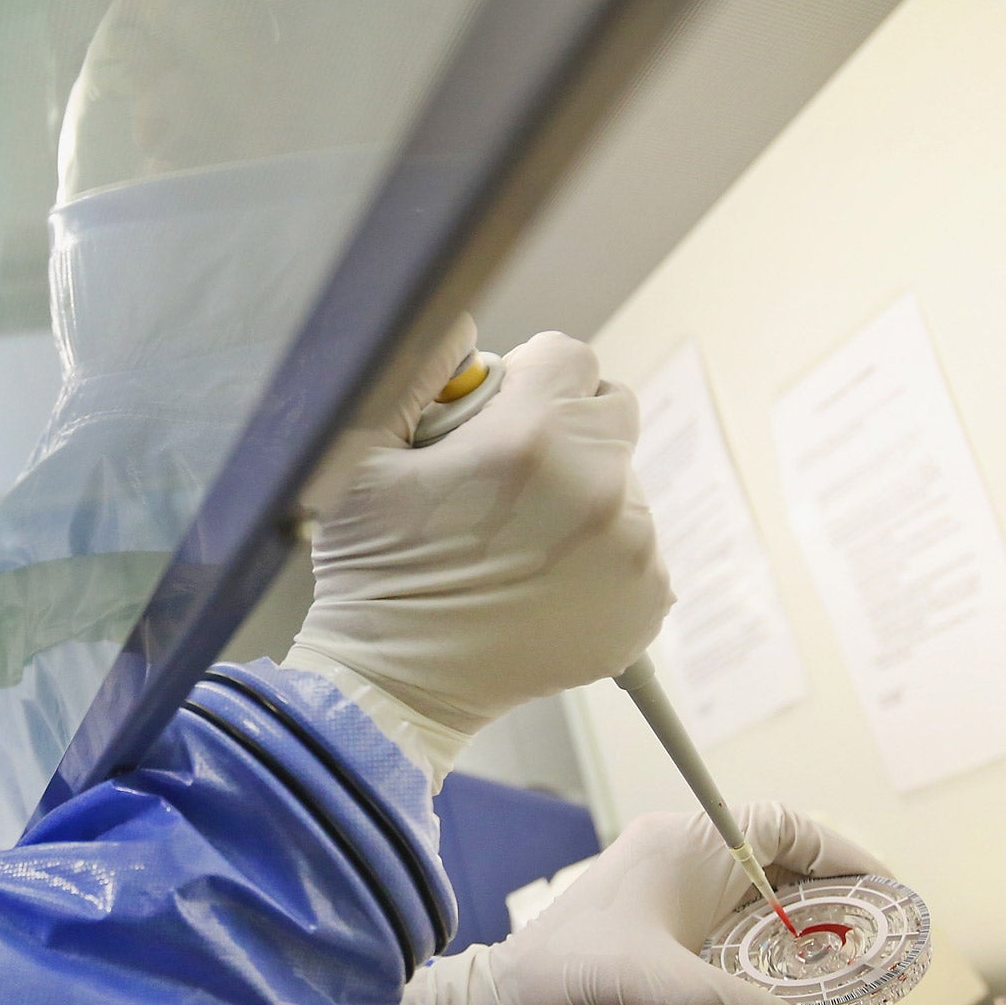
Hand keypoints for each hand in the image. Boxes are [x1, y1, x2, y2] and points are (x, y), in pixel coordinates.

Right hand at [286, 325, 670, 783]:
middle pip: (610, 410)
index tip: (490, 421)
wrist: (397, 686)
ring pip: (621, 479)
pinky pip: (636, 543)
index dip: (525, 380)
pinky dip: (597, 554)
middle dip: (561, 429)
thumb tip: (459, 318)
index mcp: (531, 443)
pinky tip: (538, 579)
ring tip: (511, 543)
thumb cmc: (372, 572)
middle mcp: (598, 491)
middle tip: (498, 483)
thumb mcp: (359, 458)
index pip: (569, 356)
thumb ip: (415, 370)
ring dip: (579, 495)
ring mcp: (631, 552)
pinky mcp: (646, 600)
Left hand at [339, 805, 887, 1004]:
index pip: (780, 827)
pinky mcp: (671, 950)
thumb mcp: (639, 992)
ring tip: (847, 980)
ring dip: (808, 937)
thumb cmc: (555, 989)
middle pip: (784, 865)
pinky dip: (779, 966)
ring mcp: (677, 910)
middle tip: (874, 951)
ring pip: (767, 907)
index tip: (882, 899)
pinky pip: (745, 944)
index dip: (839, 854)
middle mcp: (683, 868)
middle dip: (834, 901)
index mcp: (680, 848)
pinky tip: (796, 1004)